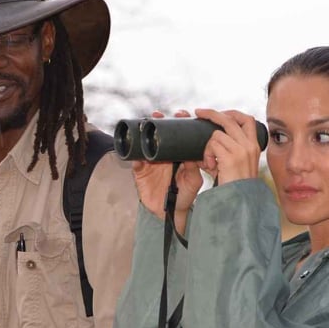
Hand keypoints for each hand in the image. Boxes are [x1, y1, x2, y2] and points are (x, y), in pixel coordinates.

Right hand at [132, 109, 203, 231]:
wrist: (169, 213)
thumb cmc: (184, 197)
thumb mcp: (193, 182)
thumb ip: (194, 169)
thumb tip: (191, 155)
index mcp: (180, 155)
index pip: (179, 135)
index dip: (180, 124)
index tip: (182, 115)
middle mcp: (165, 156)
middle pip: (161, 134)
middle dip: (160, 122)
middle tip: (159, 114)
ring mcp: (151, 163)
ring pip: (146, 143)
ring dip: (144, 132)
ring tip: (146, 123)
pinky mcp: (140, 172)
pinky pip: (135, 161)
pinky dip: (135, 156)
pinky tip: (137, 150)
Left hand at [198, 108, 261, 184]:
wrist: (240, 201)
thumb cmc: (234, 185)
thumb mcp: (234, 164)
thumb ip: (225, 150)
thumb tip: (209, 140)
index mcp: (253, 146)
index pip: (247, 119)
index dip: (232, 113)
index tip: (220, 113)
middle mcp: (250, 146)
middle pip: (230, 119)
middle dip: (212, 113)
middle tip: (199, 112)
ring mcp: (241, 150)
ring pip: (216, 134)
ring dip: (208, 147)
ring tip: (210, 163)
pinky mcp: (231, 157)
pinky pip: (212, 145)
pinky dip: (207, 154)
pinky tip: (210, 166)